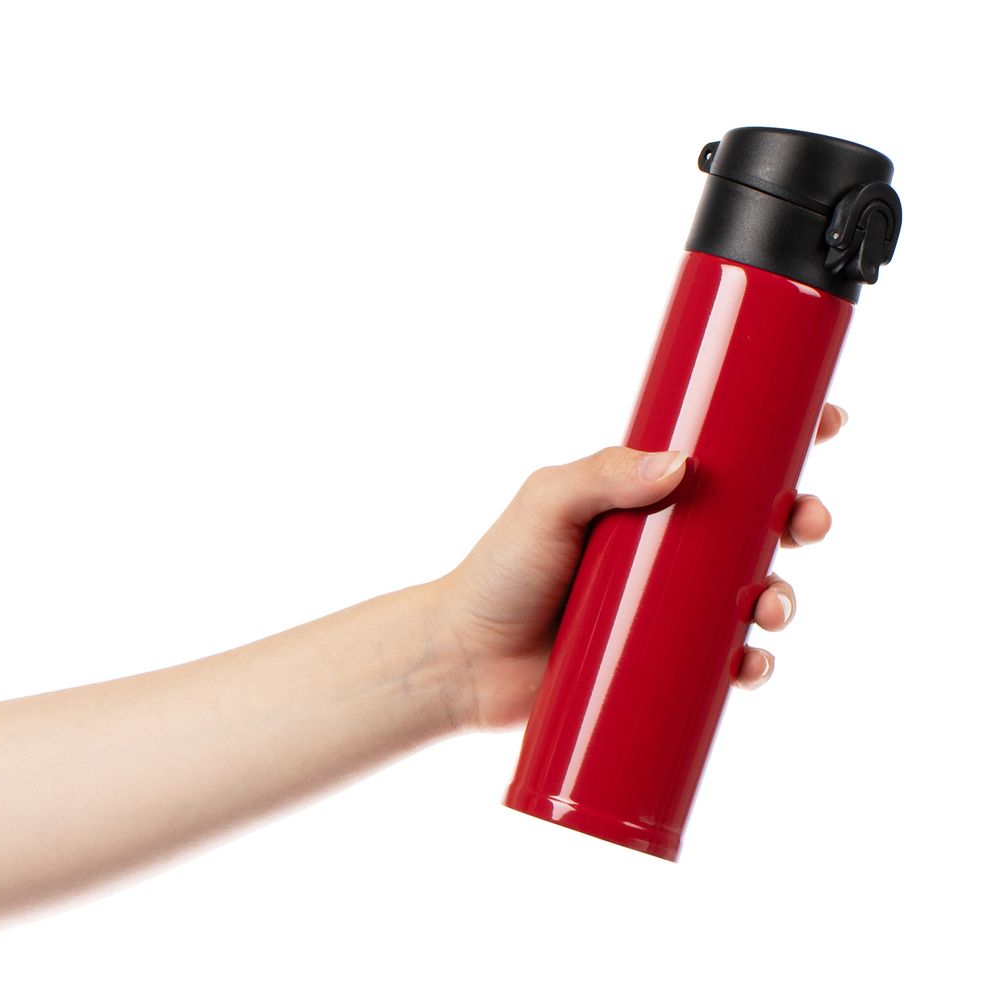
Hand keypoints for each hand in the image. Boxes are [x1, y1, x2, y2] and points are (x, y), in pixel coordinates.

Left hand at [433, 404, 847, 730]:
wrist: (464, 659)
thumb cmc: (499, 572)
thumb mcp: (545, 505)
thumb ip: (601, 476)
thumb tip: (680, 464)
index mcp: (643, 500)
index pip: (722, 462)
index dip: (779, 442)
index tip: (826, 422)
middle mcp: (665, 549)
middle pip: (754, 528)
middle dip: (798, 519)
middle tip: (808, 520)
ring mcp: (666, 607)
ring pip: (750, 594)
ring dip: (783, 596)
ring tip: (772, 607)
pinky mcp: (662, 662)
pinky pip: (723, 661)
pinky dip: (751, 661)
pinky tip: (753, 662)